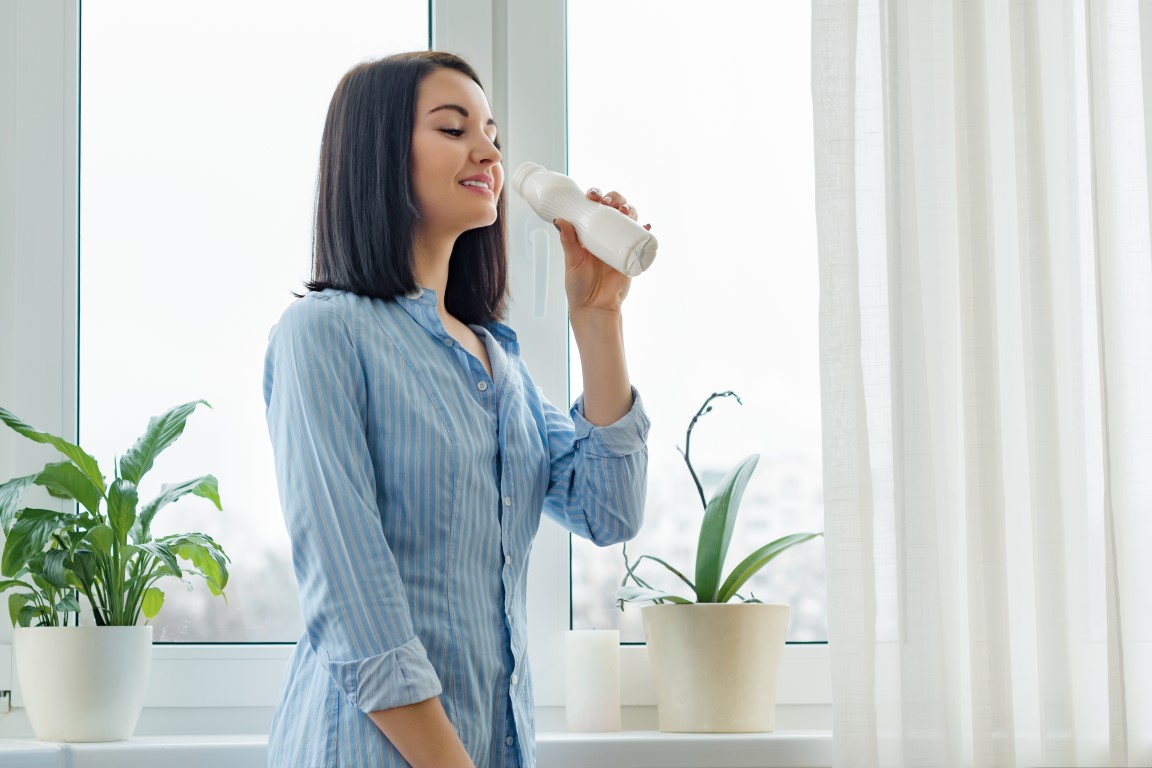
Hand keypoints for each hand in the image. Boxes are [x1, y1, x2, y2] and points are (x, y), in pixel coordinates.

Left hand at [555, 188, 651, 312]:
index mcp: (589, 232)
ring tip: (626, 211)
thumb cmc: (580, 285)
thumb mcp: (572, 260)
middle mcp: (605, 235)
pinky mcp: (631, 255)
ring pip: (629, 219)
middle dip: (615, 199)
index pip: (594, 208)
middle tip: (609, 203)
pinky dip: (645, 229)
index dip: (596, 197)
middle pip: (614, 209)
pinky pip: (641, 239)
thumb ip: (567, 241)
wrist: (594, 306)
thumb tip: (560, 220)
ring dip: (631, 210)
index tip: (593, 196)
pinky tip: (645, 225)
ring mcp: (620, 243)